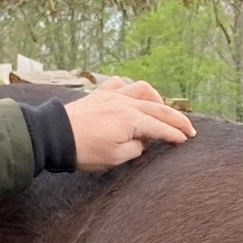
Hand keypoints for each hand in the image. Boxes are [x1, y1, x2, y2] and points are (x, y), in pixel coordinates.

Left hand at [65, 78, 195, 168]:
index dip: (175, 134)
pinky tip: (132, 97)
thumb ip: (136, 148)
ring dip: (156, 99)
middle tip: (189, 128)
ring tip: (161, 110)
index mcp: (131, 120)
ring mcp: (112, 96)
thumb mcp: (115, 158)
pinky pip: (119, 84)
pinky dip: (130, 89)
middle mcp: (125, 103)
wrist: (53, 136)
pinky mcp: (99, 95)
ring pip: (142, 89)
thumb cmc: (83, 151)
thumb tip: (143, 140)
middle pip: (158, 109)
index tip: (186, 140)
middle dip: (176, 119)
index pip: (160, 127)